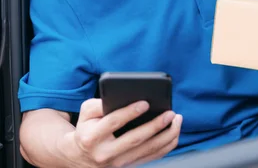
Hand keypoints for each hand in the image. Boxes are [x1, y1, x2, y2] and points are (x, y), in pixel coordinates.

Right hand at [59, 98, 181, 167]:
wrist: (81, 155)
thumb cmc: (87, 127)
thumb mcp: (86, 113)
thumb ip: (100, 103)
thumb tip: (123, 96)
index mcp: (92, 138)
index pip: (114, 123)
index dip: (130, 112)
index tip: (145, 103)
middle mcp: (105, 153)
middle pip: (135, 139)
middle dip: (155, 125)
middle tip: (170, 113)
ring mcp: (119, 163)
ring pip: (148, 150)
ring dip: (167, 135)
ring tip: (177, 119)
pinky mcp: (130, 166)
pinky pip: (153, 157)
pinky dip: (167, 144)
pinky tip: (175, 131)